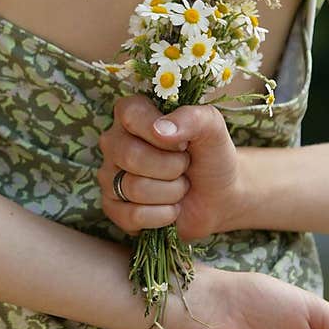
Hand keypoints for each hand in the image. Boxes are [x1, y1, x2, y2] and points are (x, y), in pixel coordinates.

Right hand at [98, 94, 239, 240]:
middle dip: (172, 167)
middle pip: (131, 155)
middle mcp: (114, 142)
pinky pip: (131, 215)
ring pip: (134, 188)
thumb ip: (193, 118)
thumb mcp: (212, 129)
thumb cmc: (211, 156)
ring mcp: (109, 176)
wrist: (219, 198)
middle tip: (185, 166)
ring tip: (180, 186)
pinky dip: (163, 215)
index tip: (183, 143)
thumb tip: (162, 129)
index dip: (159, 132)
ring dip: (172, 192)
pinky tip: (171, 208)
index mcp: (132, 113)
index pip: (130, 114)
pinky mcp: (113, 208)